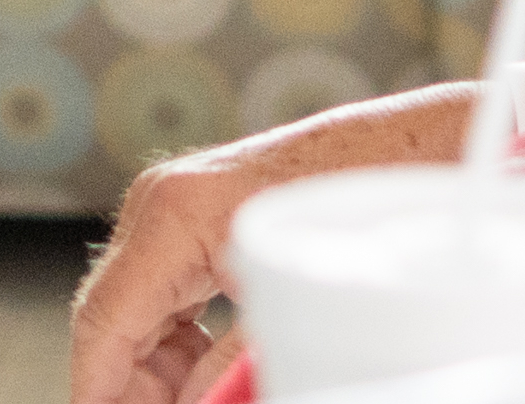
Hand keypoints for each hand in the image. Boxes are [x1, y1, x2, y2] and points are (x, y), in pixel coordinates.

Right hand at [66, 79, 482, 403]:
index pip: (101, 328)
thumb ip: (226, 377)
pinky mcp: (202, 213)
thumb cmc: (371, 207)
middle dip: (136, 387)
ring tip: (212, 395)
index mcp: (175, 217)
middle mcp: (163, 201)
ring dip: (163, 371)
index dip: (101, 394)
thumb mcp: (291, 313)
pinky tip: (220, 370)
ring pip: (139, 312)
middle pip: (113, 322)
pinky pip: (169, 293)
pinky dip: (184, 342)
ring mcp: (180, 203)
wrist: (423, 146)